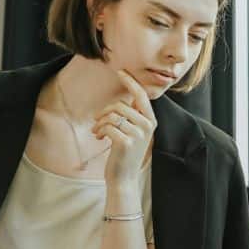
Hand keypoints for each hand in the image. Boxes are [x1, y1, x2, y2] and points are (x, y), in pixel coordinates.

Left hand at [94, 70, 155, 185]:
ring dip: (100, 123)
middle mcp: (148, 126)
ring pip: (113, 115)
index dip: (131, 82)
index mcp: (151, 121)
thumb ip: (133, 116)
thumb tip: (124, 99)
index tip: (120, 71)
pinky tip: (99, 138)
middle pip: (121, 105)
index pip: (141, 96)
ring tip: (97, 131)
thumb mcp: (134, 132)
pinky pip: (108, 126)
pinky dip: (99, 131)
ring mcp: (138, 135)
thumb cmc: (125, 153)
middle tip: (97, 122)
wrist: (124, 178)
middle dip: (105, 113)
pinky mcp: (126, 142)